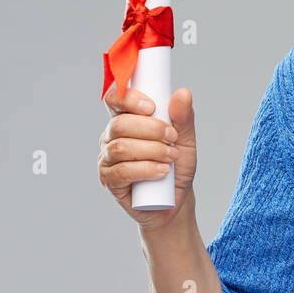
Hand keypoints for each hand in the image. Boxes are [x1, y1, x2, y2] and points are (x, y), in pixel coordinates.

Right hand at [98, 85, 197, 230]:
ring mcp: (107, 159)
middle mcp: (112, 137)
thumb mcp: (185, 140)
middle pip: (119, 124)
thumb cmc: (176, 166)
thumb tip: (183, 93)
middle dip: (150, 128)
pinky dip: (145, 169)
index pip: (115, 99)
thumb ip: (183, 117)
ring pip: (120, 147)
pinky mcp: (109, 181)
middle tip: (172, 137)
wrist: (174, 200)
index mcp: (126, 119)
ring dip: (151, 150)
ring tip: (171, 157)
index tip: (152, 107)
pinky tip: (162, 171)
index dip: (129, 99)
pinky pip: (121, 171)